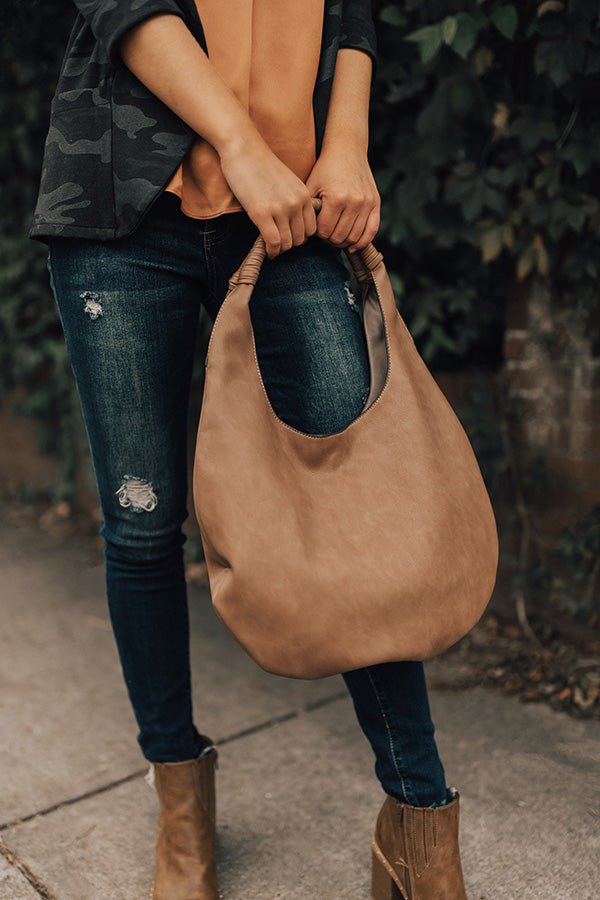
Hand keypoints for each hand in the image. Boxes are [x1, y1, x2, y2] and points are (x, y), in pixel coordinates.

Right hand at [219, 132, 316, 257]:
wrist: (243, 147)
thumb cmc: (260, 163)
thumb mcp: (287, 181)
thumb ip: (293, 199)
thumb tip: (291, 222)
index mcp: (303, 195)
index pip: (312, 228)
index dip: (300, 236)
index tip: (289, 237)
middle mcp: (296, 203)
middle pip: (301, 239)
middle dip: (290, 244)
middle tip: (278, 243)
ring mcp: (280, 209)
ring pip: (288, 243)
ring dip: (280, 249)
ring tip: (272, 247)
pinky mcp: (262, 213)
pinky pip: (274, 243)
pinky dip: (271, 251)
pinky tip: (267, 250)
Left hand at [305, 145, 379, 251]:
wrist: (347, 150)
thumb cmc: (325, 168)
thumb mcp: (311, 185)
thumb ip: (307, 208)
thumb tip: (304, 231)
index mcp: (336, 198)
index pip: (325, 231)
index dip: (318, 234)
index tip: (315, 229)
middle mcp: (354, 202)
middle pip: (339, 237)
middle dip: (329, 239)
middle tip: (324, 234)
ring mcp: (366, 203)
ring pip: (354, 237)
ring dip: (343, 241)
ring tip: (335, 236)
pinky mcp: (375, 202)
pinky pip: (372, 230)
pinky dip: (362, 242)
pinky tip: (352, 245)